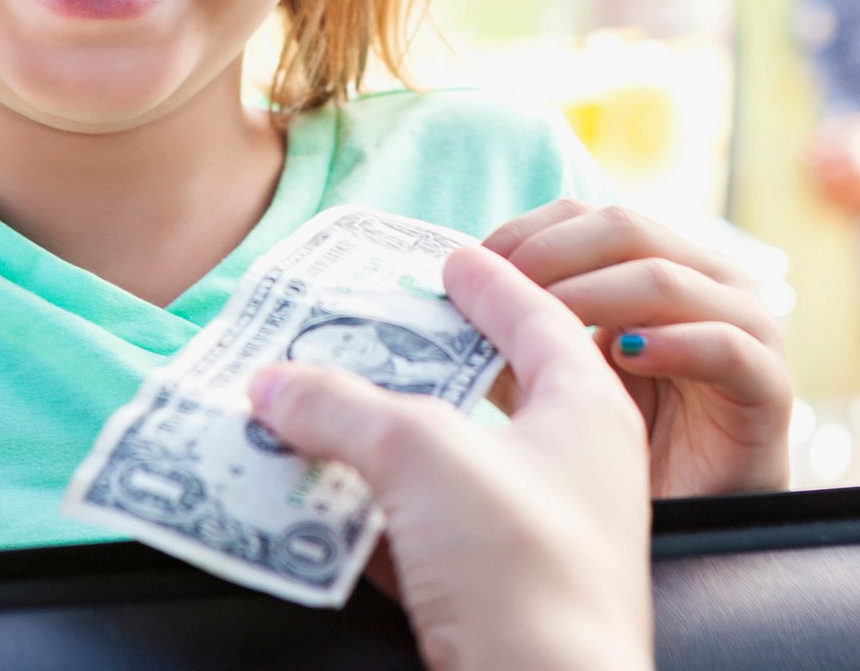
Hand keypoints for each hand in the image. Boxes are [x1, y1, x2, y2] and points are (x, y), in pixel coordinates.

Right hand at [248, 243, 650, 670]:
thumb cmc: (521, 568)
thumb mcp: (422, 455)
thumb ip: (342, 408)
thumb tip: (272, 386)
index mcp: (587, 409)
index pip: (537, 318)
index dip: (490, 282)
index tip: (451, 256)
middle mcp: (572, 468)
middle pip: (487, 393)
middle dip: (418, 364)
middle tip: (363, 329)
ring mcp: (537, 540)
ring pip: (447, 470)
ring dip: (380, 445)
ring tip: (314, 415)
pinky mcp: (497, 602)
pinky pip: (424, 540)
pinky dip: (371, 519)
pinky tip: (315, 510)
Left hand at [485, 201, 790, 496]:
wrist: (695, 520)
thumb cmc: (626, 443)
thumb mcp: (558, 377)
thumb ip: (518, 332)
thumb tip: (454, 294)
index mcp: (660, 262)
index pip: (589, 215)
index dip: (528, 231)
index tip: (474, 266)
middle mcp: (709, 280)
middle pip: (626, 230)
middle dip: (551, 256)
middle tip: (500, 292)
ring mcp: (746, 327)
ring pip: (667, 279)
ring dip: (594, 295)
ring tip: (544, 323)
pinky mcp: (770, 387)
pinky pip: (726, 346)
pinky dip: (671, 344)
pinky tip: (621, 358)